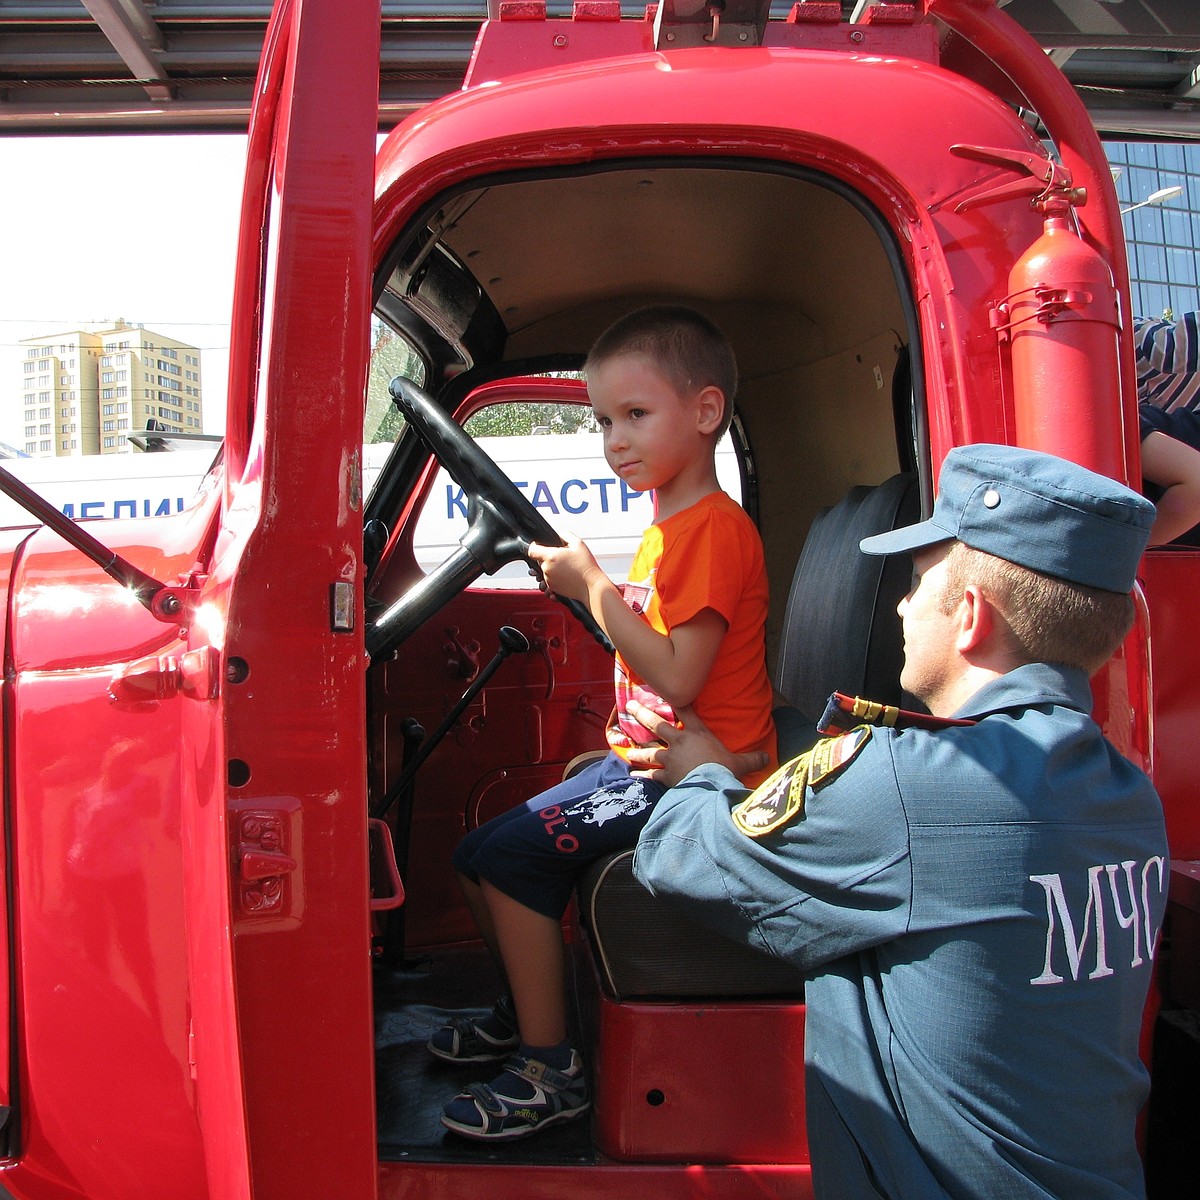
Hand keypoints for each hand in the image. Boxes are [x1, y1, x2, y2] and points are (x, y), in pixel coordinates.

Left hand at [527, 536, 603, 603]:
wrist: (592, 586)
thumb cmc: (586, 567)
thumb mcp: (579, 544)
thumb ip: (566, 535)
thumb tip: (559, 534)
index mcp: (551, 557)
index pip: (532, 550)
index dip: (535, 546)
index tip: (540, 546)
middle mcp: (547, 569)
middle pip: (539, 561)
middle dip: (547, 558)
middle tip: (562, 558)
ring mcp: (548, 580)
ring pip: (544, 571)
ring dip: (551, 569)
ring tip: (565, 569)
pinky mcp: (552, 589)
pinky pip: (548, 582)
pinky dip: (554, 579)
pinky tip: (564, 577)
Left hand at [623, 700, 768, 786]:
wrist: (709, 788)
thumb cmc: (724, 770)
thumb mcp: (741, 763)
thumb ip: (753, 759)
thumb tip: (768, 757)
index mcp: (698, 734)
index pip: (686, 711)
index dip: (676, 700)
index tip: (665, 689)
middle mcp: (680, 742)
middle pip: (656, 725)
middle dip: (642, 715)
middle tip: (629, 706)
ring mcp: (670, 759)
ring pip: (649, 751)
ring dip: (638, 750)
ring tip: (628, 749)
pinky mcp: (666, 776)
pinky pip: (652, 774)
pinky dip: (643, 774)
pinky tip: (634, 774)